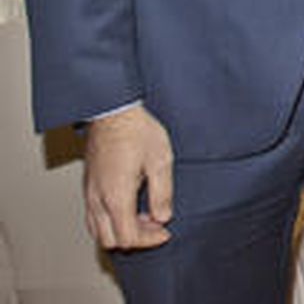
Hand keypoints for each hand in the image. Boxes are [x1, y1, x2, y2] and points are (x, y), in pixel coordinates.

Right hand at [83, 104, 173, 249]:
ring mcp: (89, 193)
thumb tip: (163, 217)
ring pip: (98, 231)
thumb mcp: (160, 161)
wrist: (113, 112)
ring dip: (121, 230)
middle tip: (156, 224)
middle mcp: (97, 199)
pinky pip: (94, 217)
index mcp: (115, 195)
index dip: (149, 240)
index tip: (166, 231)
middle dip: (135, 238)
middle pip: (109, 241)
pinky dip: (111, 221)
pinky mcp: (88, 186)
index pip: (127, 237)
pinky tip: (130, 205)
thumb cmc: (138, 131)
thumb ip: (162, 193)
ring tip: (144, 215)